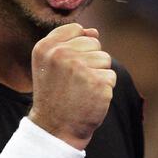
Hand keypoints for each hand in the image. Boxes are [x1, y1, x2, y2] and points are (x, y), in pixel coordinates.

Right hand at [28, 23, 115, 149]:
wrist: (55, 128)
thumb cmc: (54, 92)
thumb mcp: (49, 63)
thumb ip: (67, 41)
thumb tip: (94, 31)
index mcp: (46, 47)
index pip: (76, 29)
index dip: (77, 47)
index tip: (67, 65)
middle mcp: (61, 54)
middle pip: (94, 43)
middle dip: (89, 60)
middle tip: (75, 80)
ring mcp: (80, 68)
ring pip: (105, 58)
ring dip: (98, 73)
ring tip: (82, 88)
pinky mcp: (97, 83)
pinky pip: (111, 76)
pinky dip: (104, 88)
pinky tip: (90, 97)